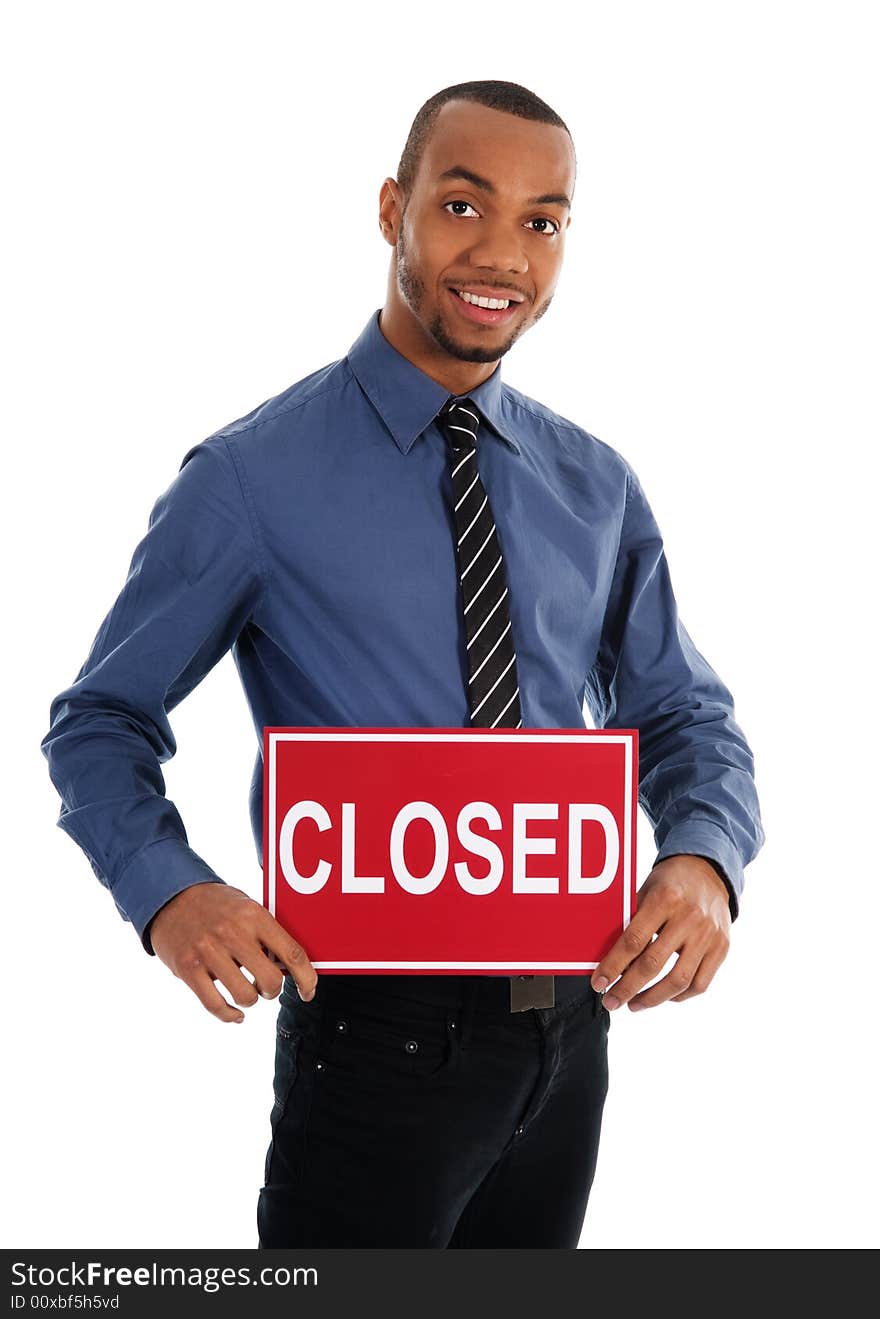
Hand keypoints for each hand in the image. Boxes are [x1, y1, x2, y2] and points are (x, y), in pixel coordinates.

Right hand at [149, 882, 317, 1023]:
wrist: (171, 896)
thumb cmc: (216, 905)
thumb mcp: (246, 907)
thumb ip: (266, 934)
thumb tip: (291, 967)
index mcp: (253, 915)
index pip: (292, 953)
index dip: (306, 979)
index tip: (308, 991)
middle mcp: (232, 933)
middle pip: (271, 981)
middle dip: (273, 990)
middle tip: (266, 985)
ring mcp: (208, 951)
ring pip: (245, 996)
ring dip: (250, 1000)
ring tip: (245, 990)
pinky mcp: (188, 968)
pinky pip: (216, 1005)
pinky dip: (230, 1015)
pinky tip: (236, 1012)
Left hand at [590, 855, 730, 1011]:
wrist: (708, 871)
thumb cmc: (669, 882)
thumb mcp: (645, 890)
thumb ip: (629, 920)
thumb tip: (605, 957)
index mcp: (664, 899)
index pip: (633, 940)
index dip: (612, 966)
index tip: (599, 983)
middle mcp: (689, 918)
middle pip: (652, 964)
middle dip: (626, 988)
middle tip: (611, 1002)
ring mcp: (708, 935)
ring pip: (678, 980)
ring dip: (652, 999)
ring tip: (633, 1004)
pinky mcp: (722, 947)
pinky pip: (700, 983)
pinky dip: (679, 996)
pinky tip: (663, 997)